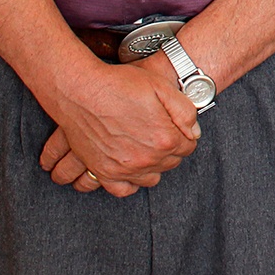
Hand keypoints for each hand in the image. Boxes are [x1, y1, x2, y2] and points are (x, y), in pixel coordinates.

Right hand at [37, 53, 200, 194]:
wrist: (81, 90)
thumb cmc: (120, 85)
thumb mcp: (162, 87)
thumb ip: (185, 112)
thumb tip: (194, 132)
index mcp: (165, 139)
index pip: (188, 147)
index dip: (185, 135)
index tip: (177, 128)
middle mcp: (146, 159)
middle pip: (170, 163)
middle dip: (170, 150)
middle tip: (161, 134)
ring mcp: (123, 168)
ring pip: (150, 178)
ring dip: (153, 166)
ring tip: (147, 149)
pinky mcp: (103, 171)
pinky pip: (122, 190)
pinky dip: (129, 182)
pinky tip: (131, 169)